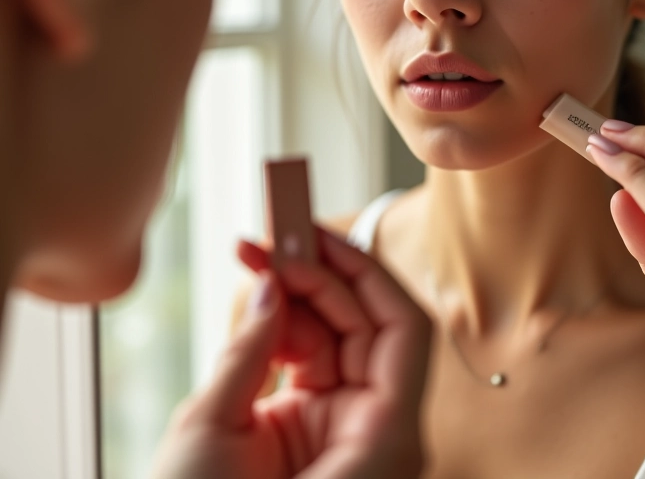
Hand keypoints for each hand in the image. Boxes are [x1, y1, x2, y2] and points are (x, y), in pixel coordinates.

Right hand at [151, 228, 431, 478]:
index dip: (364, 270)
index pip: (403, 328)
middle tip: (276, 230)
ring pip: (339, 333)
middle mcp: (378, 431)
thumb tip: (269, 282)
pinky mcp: (318, 426)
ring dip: (297, 290)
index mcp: (382, 442)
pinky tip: (256, 295)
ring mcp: (348, 427)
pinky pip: (314, 357)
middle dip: (322, 271)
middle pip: (369, 322)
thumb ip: (248, 351)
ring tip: (254, 252)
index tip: (316, 233)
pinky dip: (285, 324)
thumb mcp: (212, 437)